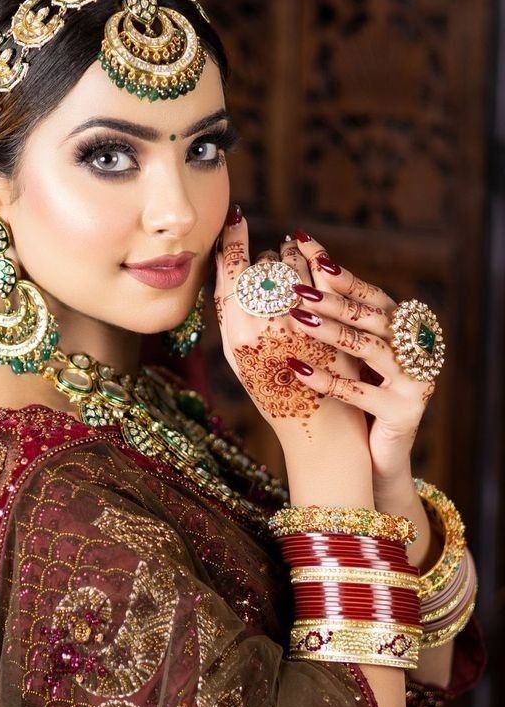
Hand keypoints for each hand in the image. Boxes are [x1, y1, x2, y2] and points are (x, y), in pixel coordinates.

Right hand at [213, 208, 368, 448]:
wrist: (317, 425)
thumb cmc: (273, 390)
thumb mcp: (238, 356)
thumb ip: (231, 315)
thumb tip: (228, 270)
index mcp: (237, 331)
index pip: (230, 270)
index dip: (232, 239)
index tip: (236, 217)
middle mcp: (266, 323)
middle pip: (263, 267)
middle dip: (269, 259)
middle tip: (274, 259)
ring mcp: (301, 322)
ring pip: (295, 266)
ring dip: (295, 257)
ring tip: (296, 258)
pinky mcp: (332, 321)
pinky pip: (324, 277)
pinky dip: (321, 265)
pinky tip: (321, 263)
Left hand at [280, 230, 435, 483]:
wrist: (376, 457)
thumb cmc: (354, 399)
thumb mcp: (346, 358)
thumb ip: (337, 323)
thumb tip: (293, 279)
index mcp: (400, 331)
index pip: (369, 294)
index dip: (339, 272)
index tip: (306, 248)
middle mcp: (413, 350)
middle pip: (370, 317)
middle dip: (333, 298)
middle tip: (297, 286)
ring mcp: (413, 380)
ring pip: (369, 349)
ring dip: (331, 331)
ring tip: (297, 317)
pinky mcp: (405, 411)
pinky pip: (361, 392)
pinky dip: (328, 379)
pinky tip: (297, 369)